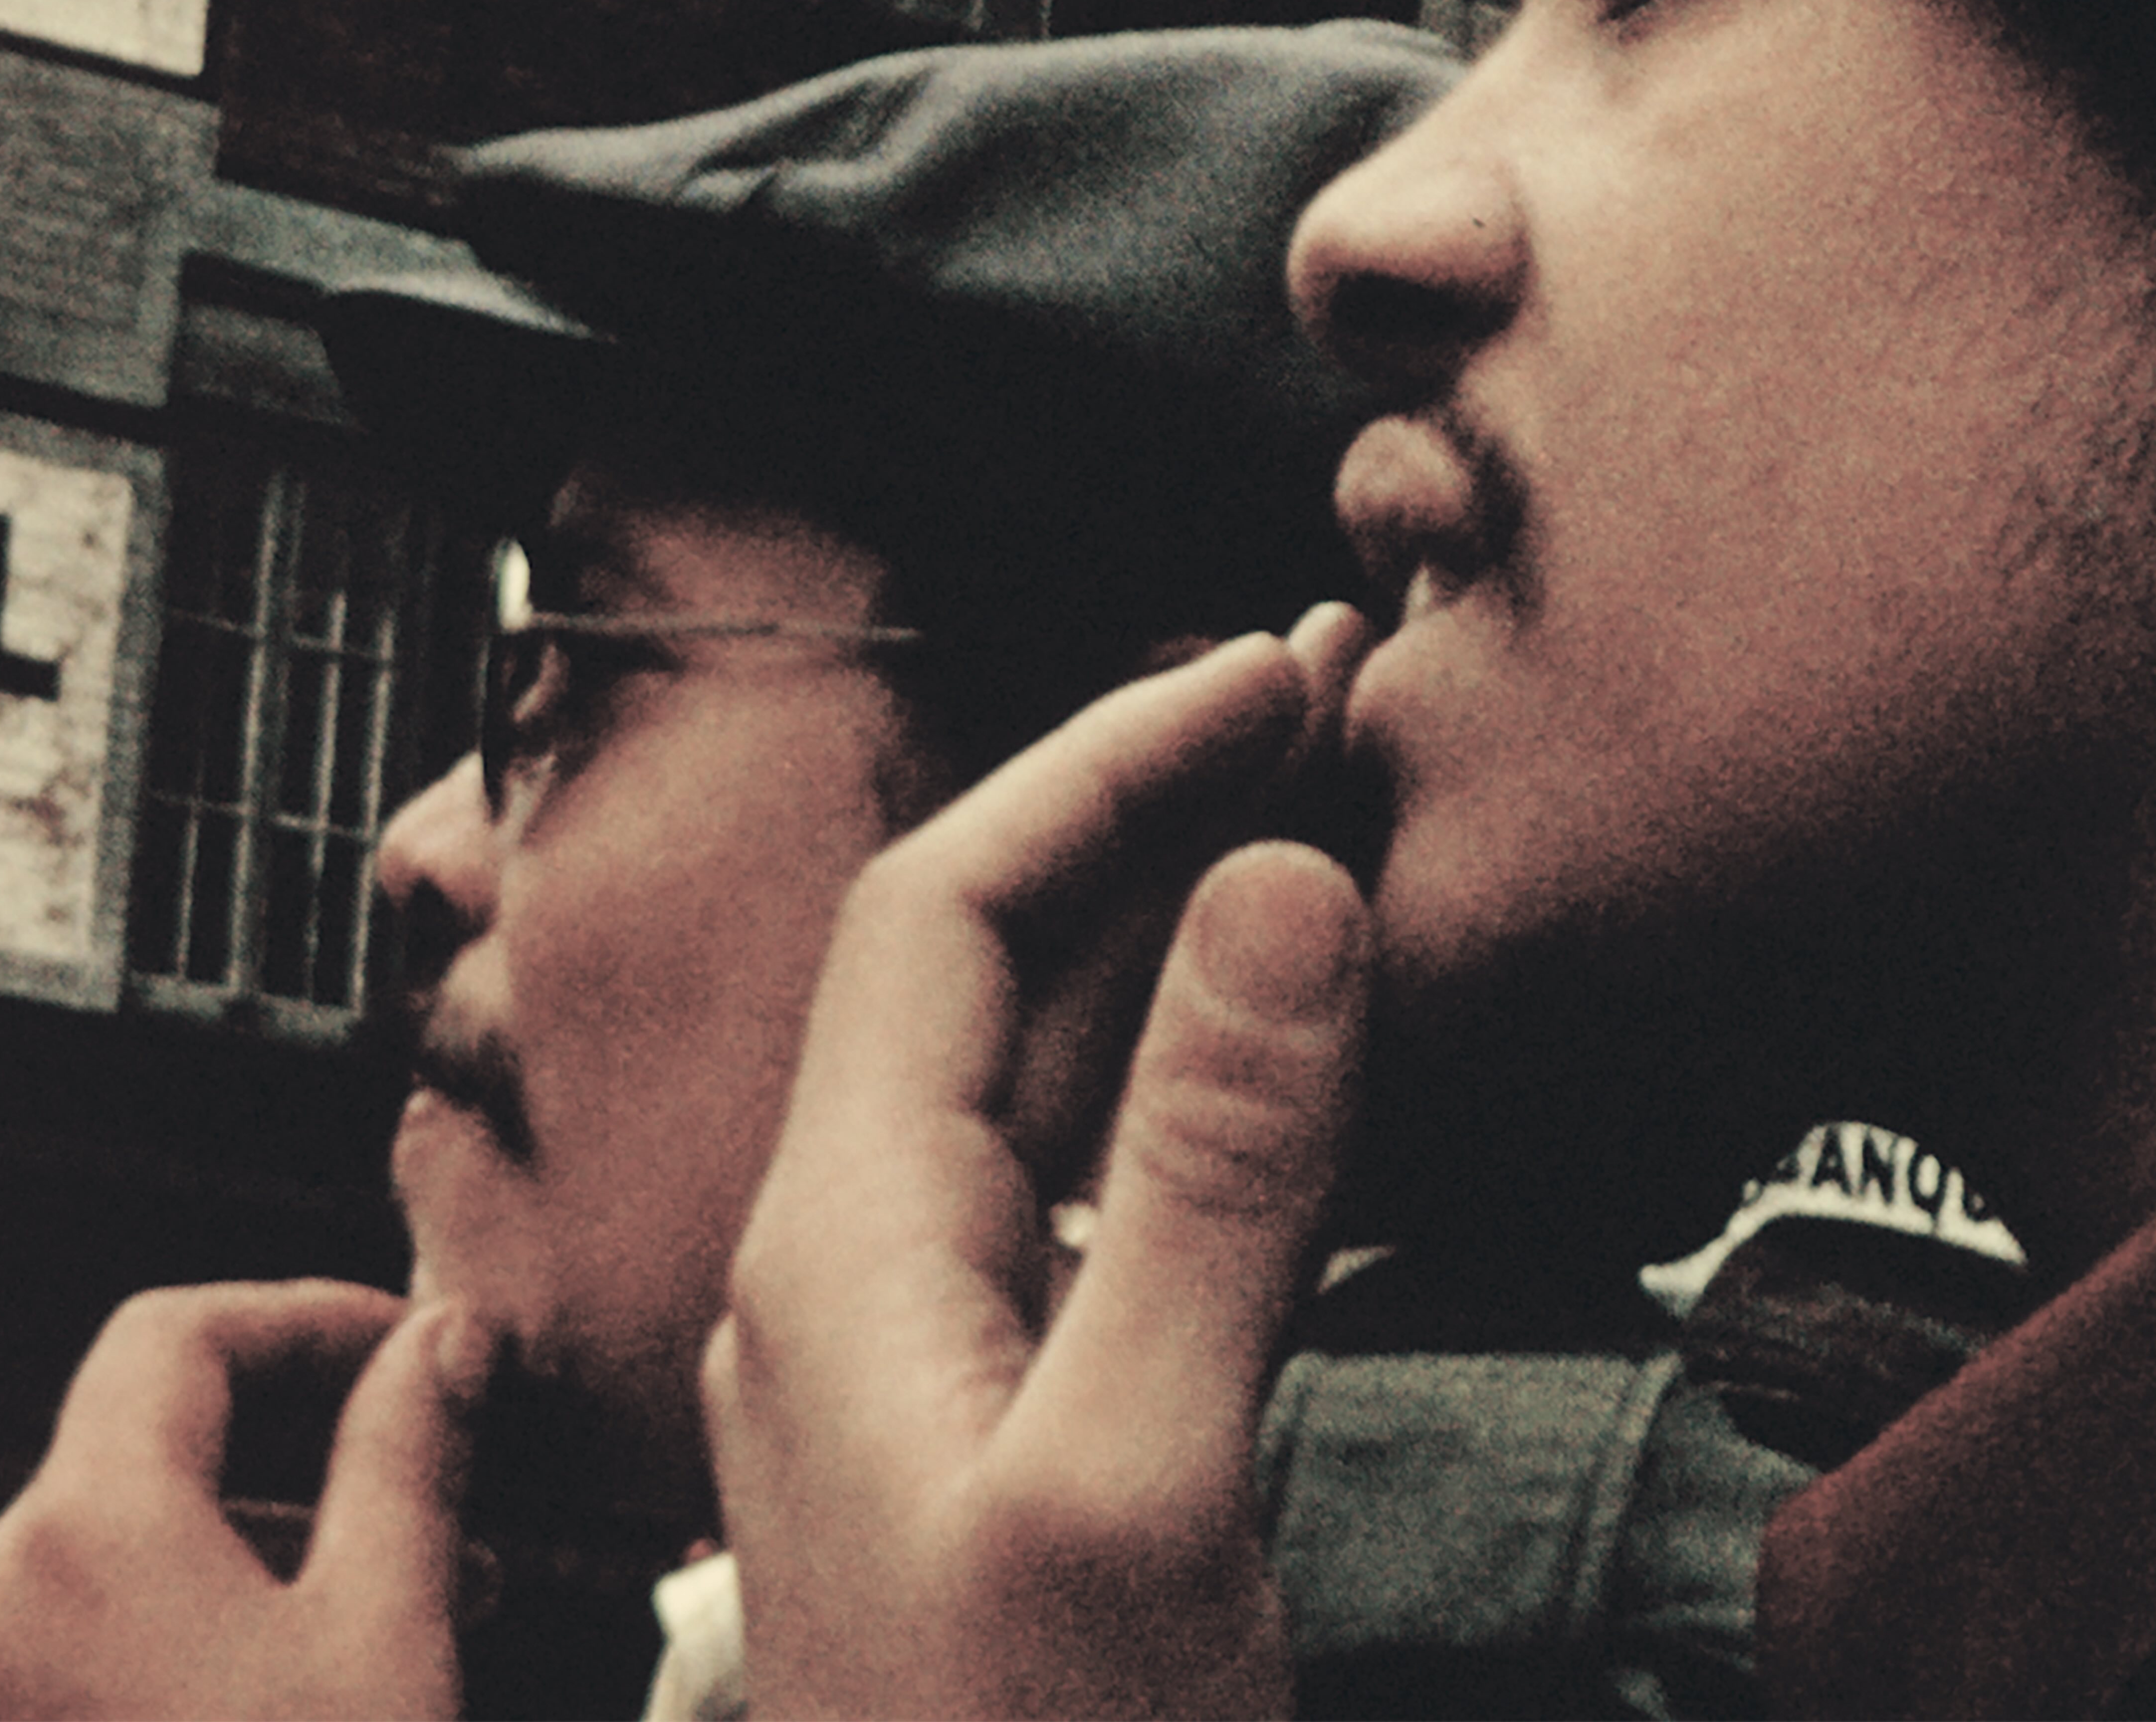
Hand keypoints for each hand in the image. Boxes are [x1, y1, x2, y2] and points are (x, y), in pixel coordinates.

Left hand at [0, 1280, 493, 1720]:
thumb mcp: (385, 1630)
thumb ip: (408, 1460)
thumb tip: (443, 1339)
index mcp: (81, 1534)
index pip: (175, 1331)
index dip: (309, 1312)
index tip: (417, 1337)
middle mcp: (4, 1595)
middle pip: (158, 1432)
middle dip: (316, 1426)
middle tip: (441, 1445)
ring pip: (149, 1540)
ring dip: (290, 1527)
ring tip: (433, 1580)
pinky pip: (122, 1628)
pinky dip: (233, 1608)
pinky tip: (337, 1658)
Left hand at [710, 612, 1374, 1719]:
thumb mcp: (1142, 1478)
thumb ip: (1211, 1174)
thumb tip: (1278, 896)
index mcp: (836, 1254)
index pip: (950, 910)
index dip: (1108, 764)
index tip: (1270, 677)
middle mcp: (853, 1278)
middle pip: (985, 975)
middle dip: (1145, 820)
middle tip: (1316, 717)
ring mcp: (927, 1358)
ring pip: (1042, 1081)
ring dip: (1171, 944)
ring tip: (1319, 838)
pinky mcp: (1009, 1428)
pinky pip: (1089, 1197)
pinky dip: (1191, 1090)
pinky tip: (1289, 1063)